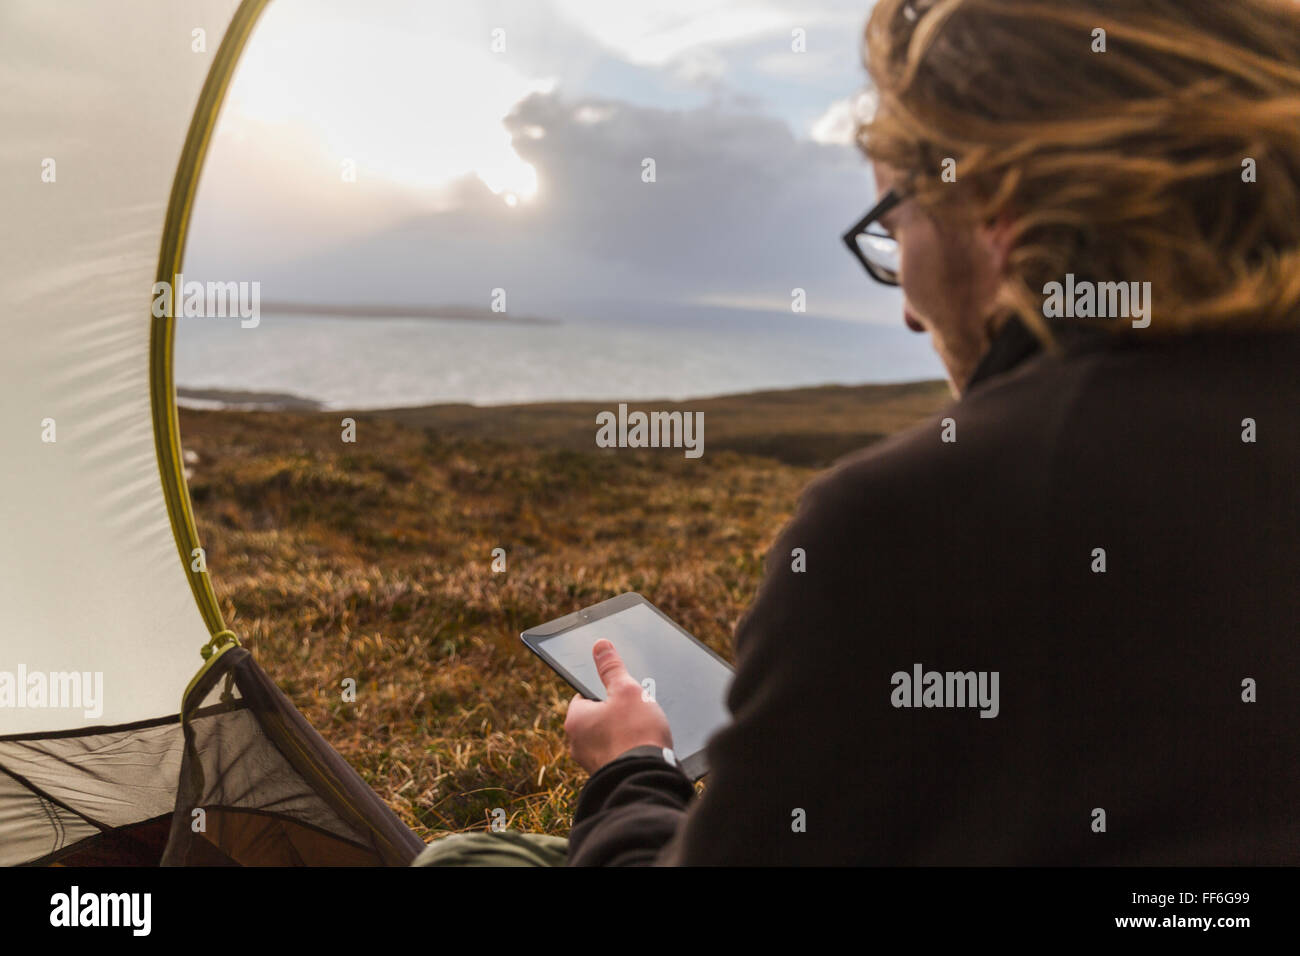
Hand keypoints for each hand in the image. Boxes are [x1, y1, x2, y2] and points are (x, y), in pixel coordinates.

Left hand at [564, 639, 672, 773]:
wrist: (648, 778)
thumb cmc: (636, 733)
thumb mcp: (627, 690)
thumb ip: (612, 667)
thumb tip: (600, 645)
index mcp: (575, 719)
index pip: (584, 694)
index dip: (604, 689)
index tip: (619, 689)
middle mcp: (577, 743)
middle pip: (596, 716)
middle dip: (616, 712)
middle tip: (637, 709)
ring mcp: (591, 762)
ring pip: (606, 737)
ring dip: (623, 732)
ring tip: (644, 729)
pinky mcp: (607, 774)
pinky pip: (616, 754)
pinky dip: (627, 749)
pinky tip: (644, 747)